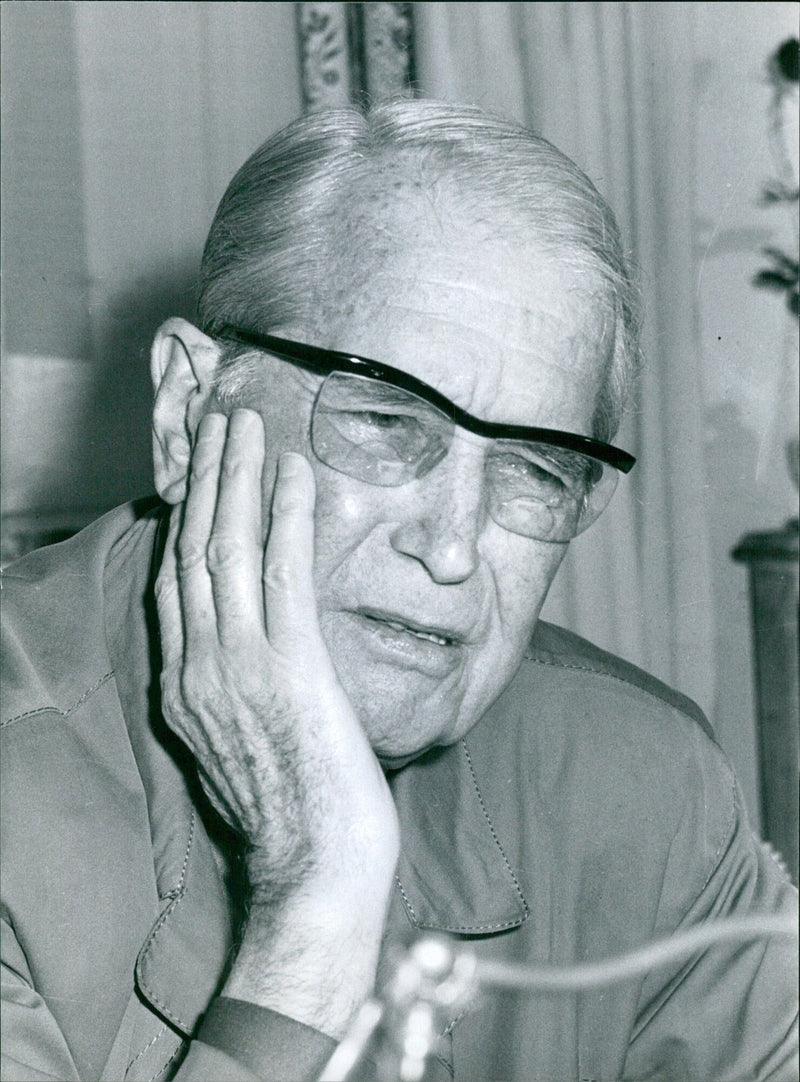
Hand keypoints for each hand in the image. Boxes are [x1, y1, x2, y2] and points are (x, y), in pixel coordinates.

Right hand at [155, 409, 398, 901]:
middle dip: (207, 475)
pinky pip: (285, 573)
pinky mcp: (293, 669)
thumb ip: (230, 689)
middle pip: (193, 549)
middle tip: (222, 419)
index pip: (177, 580)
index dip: (188, 516)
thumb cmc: (291, 814)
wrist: (316, 873)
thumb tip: (245, 648)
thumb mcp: (239, 744)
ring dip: (240, 475)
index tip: (202, 469)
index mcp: (185, 685)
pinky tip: (297, 472)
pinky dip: (288, 515)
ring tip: (249, 422)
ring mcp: (240, 666)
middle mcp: (200, 666)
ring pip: (228, 548)